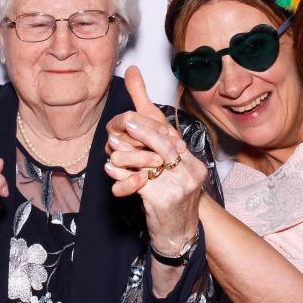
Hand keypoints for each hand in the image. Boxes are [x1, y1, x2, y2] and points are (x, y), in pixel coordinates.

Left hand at [103, 66, 205, 253]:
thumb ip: (147, 115)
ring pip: (151, 165)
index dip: (149, 127)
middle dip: (143, 134)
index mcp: (191, 159)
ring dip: (128, 157)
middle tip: (124, 124)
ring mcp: (180, 189)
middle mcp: (190, 172)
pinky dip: (123, 177)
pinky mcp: (165, 203)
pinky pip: (141, 185)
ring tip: (111, 150)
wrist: (177, 232)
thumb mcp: (162, 158)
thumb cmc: (168, 190)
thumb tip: (132, 70)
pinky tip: (111, 172)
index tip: (130, 118)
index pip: (170, 136)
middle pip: (164, 145)